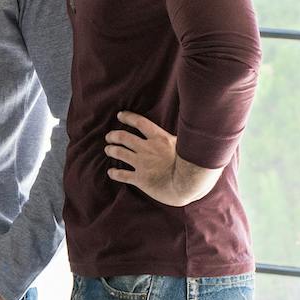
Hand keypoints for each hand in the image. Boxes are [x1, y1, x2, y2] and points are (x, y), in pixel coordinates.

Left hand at [104, 111, 223, 206]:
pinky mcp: (140, 178)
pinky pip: (122, 174)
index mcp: (159, 138)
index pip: (139, 123)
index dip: (128, 118)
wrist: (187, 183)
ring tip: (108, 149)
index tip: (120, 116)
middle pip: (124, 137)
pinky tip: (110, 172)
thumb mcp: (185, 145)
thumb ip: (180, 138)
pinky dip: (114, 173)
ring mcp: (142, 163)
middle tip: (109, 136)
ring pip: (119, 153)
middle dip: (114, 135)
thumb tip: (190, 127)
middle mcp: (147, 148)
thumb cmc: (191, 164)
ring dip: (111, 150)